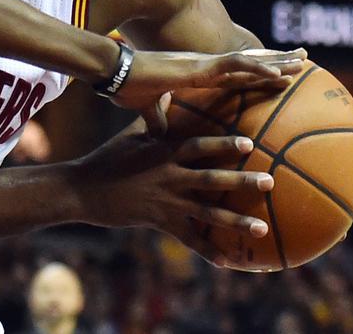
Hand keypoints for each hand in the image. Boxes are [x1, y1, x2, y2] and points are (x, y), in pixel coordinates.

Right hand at [70, 118, 273, 266]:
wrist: (82, 189)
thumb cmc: (107, 158)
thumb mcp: (131, 135)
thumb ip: (155, 117)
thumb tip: (169, 90)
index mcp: (164, 152)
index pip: (199, 146)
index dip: (224, 145)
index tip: (249, 144)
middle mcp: (169, 177)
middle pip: (211, 179)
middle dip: (241, 181)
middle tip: (270, 182)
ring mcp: (166, 201)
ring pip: (207, 213)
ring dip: (235, 221)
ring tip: (261, 228)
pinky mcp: (159, 221)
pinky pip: (189, 239)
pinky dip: (208, 252)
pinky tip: (228, 263)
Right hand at [111, 47, 306, 133]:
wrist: (114, 75)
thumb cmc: (126, 89)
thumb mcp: (146, 110)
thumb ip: (157, 120)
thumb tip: (159, 135)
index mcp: (195, 78)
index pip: (233, 76)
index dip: (255, 73)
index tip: (277, 74)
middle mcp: (204, 70)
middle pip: (248, 66)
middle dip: (276, 61)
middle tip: (304, 60)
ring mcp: (203, 67)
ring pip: (248, 63)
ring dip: (275, 63)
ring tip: (301, 63)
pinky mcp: (198, 69)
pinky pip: (234, 67)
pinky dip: (256, 69)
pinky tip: (276, 73)